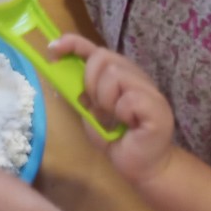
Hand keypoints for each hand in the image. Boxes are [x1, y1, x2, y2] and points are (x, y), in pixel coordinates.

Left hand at [50, 34, 175, 186]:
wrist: (142, 167)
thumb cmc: (116, 138)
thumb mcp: (90, 110)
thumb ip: (81, 90)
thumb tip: (61, 70)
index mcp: (119, 73)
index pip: (95, 49)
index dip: (73, 43)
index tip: (52, 49)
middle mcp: (135, 76)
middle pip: (103, 56)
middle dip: (90, 82)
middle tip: (97, 107)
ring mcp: (150, 90)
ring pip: (115, 74)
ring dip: (105, 100)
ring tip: (114, 118)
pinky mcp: (158, 107)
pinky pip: (130, 98)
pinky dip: (122, 113)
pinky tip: (129, 125)